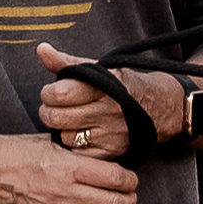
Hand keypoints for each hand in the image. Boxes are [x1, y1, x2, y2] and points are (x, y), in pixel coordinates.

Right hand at [0, 131, 144, 203]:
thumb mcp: (44, 142)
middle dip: (129, 203)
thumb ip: (72, 152)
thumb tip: (97, 155)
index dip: (129, 179)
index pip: (114, 176)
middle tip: (132, 201)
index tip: (131, 180)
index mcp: (67, 166)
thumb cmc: (4, 152)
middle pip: (113, 203)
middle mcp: (64, 192)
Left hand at [34, 45, 183, 159]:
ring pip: (65, 137)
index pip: (60, 93)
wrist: (161, 107)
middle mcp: (107, 110)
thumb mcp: (98, 69)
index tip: (52, 92)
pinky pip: (79, 154)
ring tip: (70, 121)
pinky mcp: (113, 152)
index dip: (48, 93)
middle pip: (57, 118)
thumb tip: (41, 49)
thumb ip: (66, 62)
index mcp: (103, 86)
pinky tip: (81, 135)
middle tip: (54, 108)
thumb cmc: (122, 85)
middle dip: (48, 112)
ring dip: (62, 130)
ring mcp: (110, 134)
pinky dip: (75, 146)